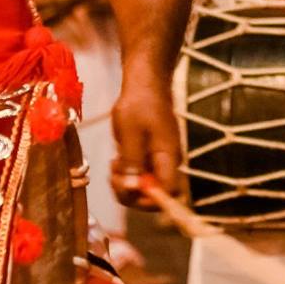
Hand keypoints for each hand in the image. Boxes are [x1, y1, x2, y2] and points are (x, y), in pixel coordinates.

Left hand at [110, 77, 182, 207]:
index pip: (169, 193)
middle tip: (114, 175)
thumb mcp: (131, 131)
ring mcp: (160, 161)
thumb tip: (132, 187)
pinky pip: (140, 177)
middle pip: (156, 196)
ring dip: (126, 184)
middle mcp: (168, 163)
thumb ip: (132, 161)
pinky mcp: (151, 158)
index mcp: (169, 157)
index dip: (149, 199)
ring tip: (114, 164)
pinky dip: (126, 175)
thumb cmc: (139, 103)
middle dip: (131, 192)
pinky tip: (117, 161)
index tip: (129, 188)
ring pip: (145, 188)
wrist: (145, 84)